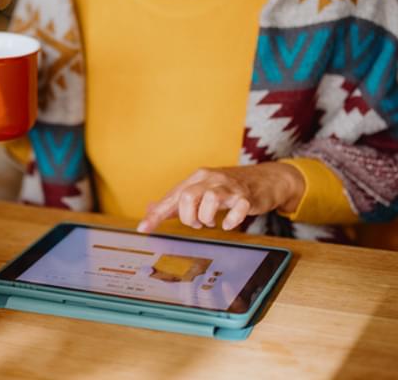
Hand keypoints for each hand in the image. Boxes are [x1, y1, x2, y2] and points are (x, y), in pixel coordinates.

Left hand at [136, 162, 304, 233]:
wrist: (263, 179)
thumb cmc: (227, 188)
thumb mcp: (199, 191)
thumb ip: (175, 202)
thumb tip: (150, 212)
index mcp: (196, 178)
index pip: (172, 196)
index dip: (158, 214)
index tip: (144, 229)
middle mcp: (210, 179)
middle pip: (188, 197)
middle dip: (189, 218)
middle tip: (197, 223)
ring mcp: (229, 187)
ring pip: (209, 200)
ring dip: (206, 218)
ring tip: (211, 221)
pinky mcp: (246, 197)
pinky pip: (237, 209)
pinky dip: (230, 221)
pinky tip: (228, 223)